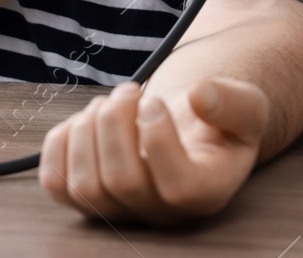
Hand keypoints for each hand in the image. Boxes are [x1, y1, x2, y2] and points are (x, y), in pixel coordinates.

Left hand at [38, 78, 270, 223]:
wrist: (190, 130)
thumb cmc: (219, 120)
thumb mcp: (247, 106)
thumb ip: (233, 102)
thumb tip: (200, 96)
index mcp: (206, 193)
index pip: (178, 187)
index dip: (159, 138)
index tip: (155, 100)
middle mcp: (161, 213)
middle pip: (122, 182)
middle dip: (116, 121)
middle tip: (130, 90)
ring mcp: (120, 211)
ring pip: (85, 187)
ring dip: (88, 128)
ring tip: (109, 103)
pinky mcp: (86, 199)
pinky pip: (56, 184)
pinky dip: (60, 144)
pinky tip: (84, 120)